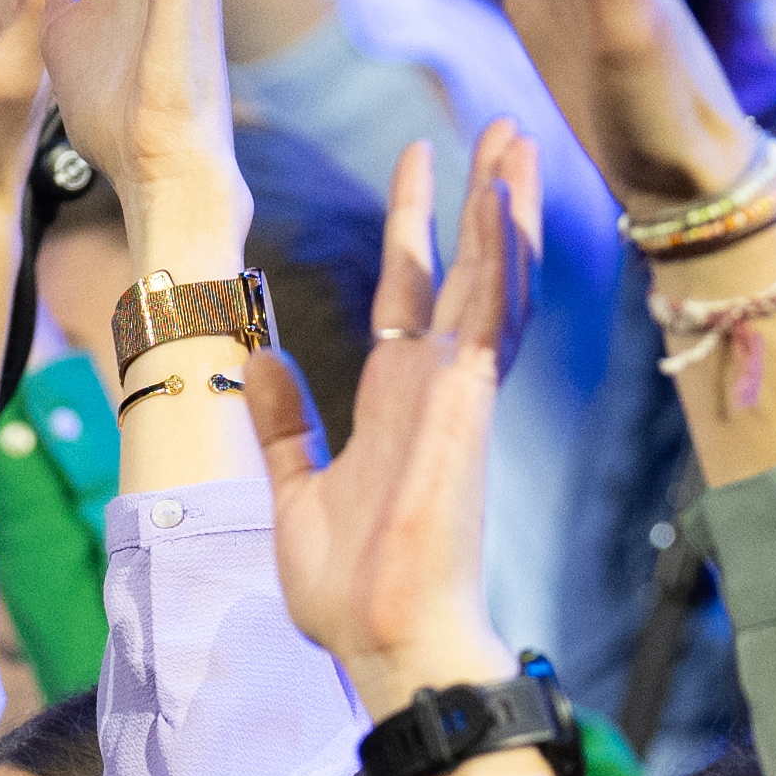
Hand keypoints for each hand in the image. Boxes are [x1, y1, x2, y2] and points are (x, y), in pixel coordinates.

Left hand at [271, 127, 541, 711]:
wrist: (384, 646)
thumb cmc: (350, 592)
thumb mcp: (295, 490)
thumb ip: (283, 422)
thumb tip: (258, 357)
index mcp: (398, 401)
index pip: (414, 293)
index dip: (418, 228)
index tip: (421, 166)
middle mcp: (434, 389)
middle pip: (467, 272)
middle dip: (481, 200)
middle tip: (500, 129)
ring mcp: (456, 396)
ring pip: (492, 282)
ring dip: (504, 209)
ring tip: (516, 141)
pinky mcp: (465, 409)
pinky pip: (485, 318)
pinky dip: (497, 257)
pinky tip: (501, 200)